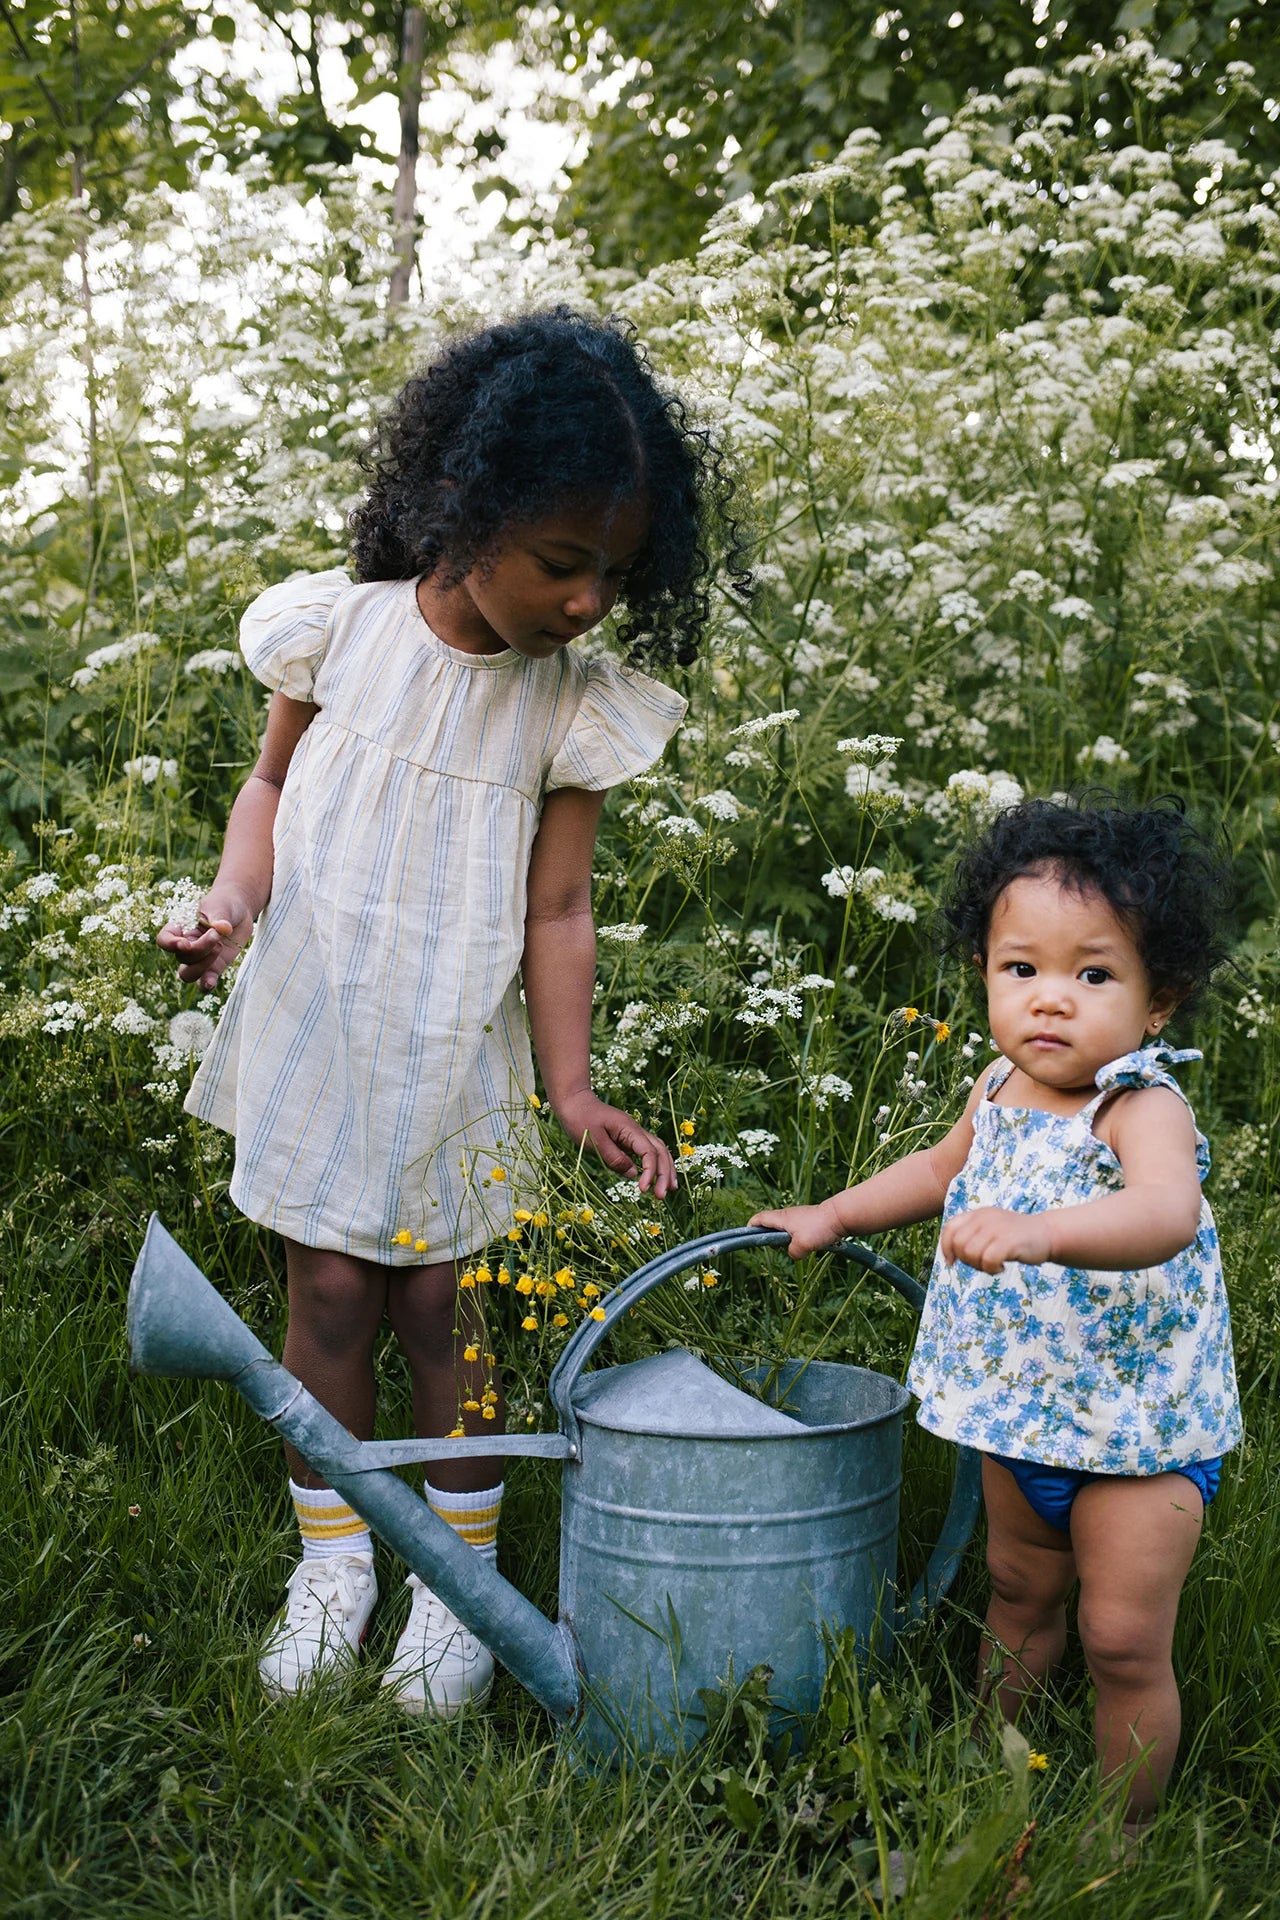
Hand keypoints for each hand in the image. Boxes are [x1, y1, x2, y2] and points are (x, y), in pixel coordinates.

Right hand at [156, 887, 253, 988]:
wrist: (239, 911)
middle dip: (200, 949)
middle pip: (182, 958)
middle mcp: (186, 946)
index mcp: (181, 928)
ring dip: (202, 967)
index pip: (164, 940)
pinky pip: (204, 982)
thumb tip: (223, 928)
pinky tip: (211, 983)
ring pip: (188, 975)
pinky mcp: (214, 967)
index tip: (185, 943)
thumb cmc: (224, 904)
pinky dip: (206, 985)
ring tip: (220, 948)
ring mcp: (199, 959)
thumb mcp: (221, 906)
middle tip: (217, 934)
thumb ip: (220, 917)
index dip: (170, 945)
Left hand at [553, 1091, 677, 1197]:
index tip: (643, 1189)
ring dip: (666, 1169)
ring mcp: (633, 1133)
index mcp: (629, 1129)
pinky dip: (656, 1164)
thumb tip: (633, 1174)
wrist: (574, 1100)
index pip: (649, 1152)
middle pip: (660, 1151)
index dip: (650, 1172)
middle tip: (661, 1196)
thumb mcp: (594, 1140)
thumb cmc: (580, 1118)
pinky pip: (648, 1151)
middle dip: (664, 1174)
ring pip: (658, 1150)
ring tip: (670, 1188)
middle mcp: (636, 1131)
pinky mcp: (627, 1138)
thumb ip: (614, 1157)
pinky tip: (657, 1176)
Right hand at [748, 1200, 843, 1259]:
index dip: (750, 1227)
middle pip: (770, 1224)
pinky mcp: (809, 1220)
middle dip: (768, 1237)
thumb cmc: (820, 1228)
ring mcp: (799, 1217)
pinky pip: (796, 1230)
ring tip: (793, 1249)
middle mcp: (788, 1215)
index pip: (759, 1219)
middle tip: (774, 1249)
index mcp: (781, 1218)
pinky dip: (796, 1238)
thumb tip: (792, 1254)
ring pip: (784, 1229)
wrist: (840, 1216)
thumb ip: (792, 1253)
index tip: (747, 1237)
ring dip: (784, 1239)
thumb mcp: (802, 1245)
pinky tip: (806, 1246)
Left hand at [940, 1206, 1053, 1273]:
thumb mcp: (990, 1229)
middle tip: (983, 1263)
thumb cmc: (1016, 1237)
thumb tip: (950, 1258)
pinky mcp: (1009, 1241)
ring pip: (971, 1254)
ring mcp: (997, 1228)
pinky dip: (992, 1269)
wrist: (1047, 1233)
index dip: (946, 1248)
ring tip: (994, 1265)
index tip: (952, 1262)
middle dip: (967, 1261)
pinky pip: (988, 1260)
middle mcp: (984, 1218)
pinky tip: (1002, 1267)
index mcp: (977, 1214)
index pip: (949, 1229)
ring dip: (980, 1266)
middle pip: (959, 1245)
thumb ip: (970, 1237)